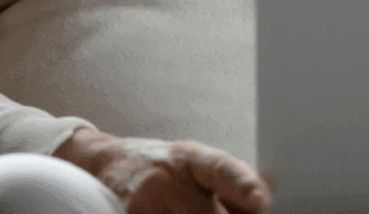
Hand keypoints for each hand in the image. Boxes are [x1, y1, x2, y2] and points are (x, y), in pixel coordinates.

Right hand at [53, 126, 270, 213]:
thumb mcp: (194, 168)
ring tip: (185, 210)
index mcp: (192, 159)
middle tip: (218, 213)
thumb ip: (225, 188)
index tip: (261, 201)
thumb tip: (261, 207)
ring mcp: (144, 201)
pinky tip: (165, 213)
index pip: (222, 169)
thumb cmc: (162, 169)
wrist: (106, 162)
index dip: (243, 185)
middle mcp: (168, 177)